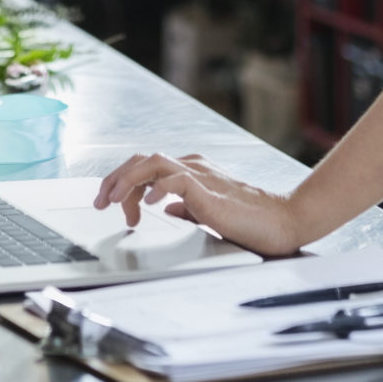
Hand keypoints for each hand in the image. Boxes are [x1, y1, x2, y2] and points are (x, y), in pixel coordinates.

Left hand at [94, 152, 307, 254]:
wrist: (283, 222)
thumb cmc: (250, 221)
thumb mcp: (207, 214)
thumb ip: (186, 207)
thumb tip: (164, 207)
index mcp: (192, 171)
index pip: (147, 167)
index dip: (125, 184)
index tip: (114, 208)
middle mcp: (193, 167)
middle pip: (143, 159)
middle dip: (115, 178)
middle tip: (99, 202)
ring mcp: (201, 175)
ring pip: (153, 162)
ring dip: (127, 181)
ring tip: (112, 202)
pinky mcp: (209, 190)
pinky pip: (176, 181)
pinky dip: (156, 190)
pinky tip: (147, 207)